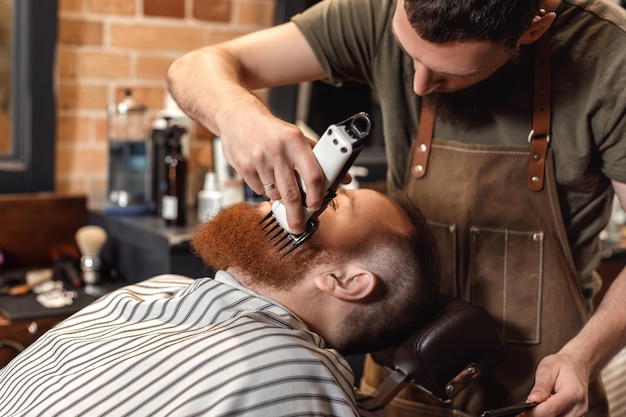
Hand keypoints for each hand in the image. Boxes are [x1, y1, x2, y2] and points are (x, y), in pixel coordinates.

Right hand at [219, 112, 325, 233]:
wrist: (238, 116)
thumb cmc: (272, 130)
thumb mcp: (297, 137)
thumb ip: (320, 158)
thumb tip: (345, 178)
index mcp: (296, 142)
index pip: (313, 176)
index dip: (317, 196)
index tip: (316, 206)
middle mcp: (278, 151)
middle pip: (292, 193)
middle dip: (296, 215)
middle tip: (298, 225)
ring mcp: (259, 159)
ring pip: (275, 194)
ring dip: (279, 196)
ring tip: (278, 183)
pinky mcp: (244, 166)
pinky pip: (259, 190)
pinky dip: (264, 189)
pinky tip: (263, 174)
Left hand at [525, 352, 588, 416]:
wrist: (577, 365)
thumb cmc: (562, 365)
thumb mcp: (547, 369)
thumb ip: (541, 386)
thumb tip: (532, 400)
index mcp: (573, 392)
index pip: (550, 410)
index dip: (533, 412)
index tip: (521, 411)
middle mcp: (579, 406)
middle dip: (537, 414)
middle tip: (526, 407)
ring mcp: (579, 412)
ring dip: (544, 414)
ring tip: (537, 403)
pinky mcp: (577, 415)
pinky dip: (550, 414)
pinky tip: (546, 406)